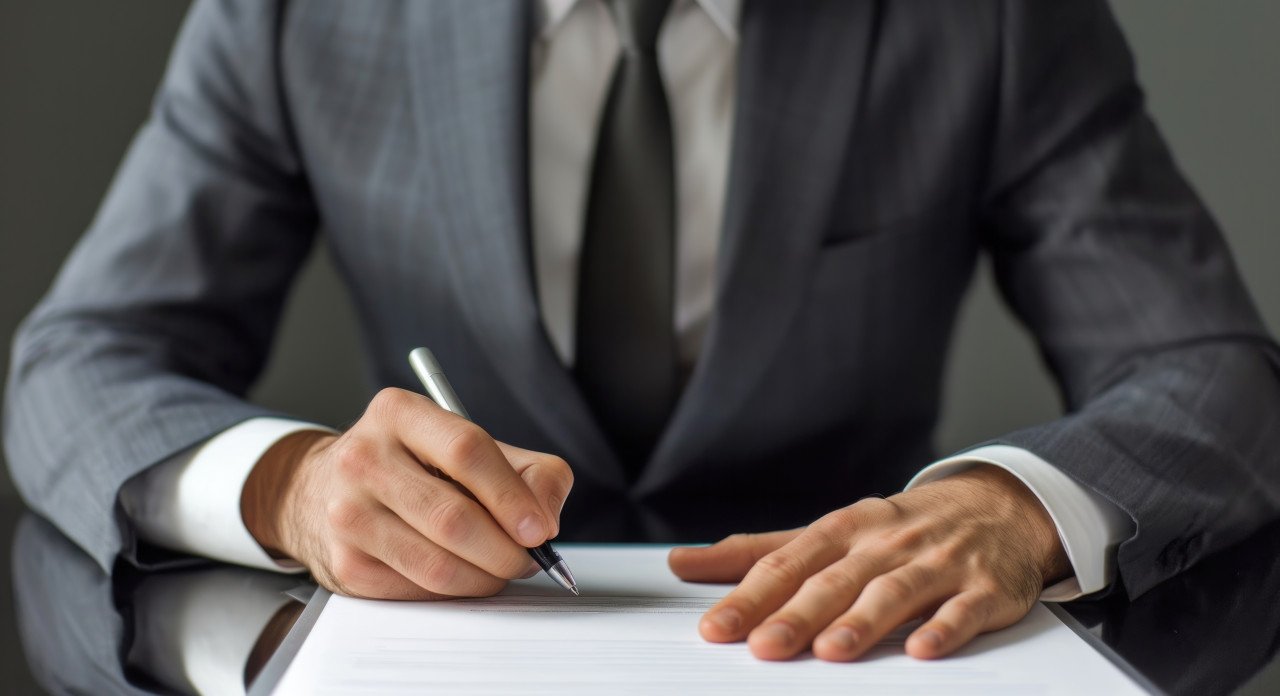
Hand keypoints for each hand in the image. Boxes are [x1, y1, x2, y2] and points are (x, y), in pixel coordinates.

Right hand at [240, 388, 573, 599]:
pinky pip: (418, 591)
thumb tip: (546, 518)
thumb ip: (525, 470)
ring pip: (437, 564)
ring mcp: (348, 513)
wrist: (321, 488)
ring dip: (484, 577)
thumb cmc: (411, 465)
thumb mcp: (466, 445)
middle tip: (529, 558)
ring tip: (500, 568)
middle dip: (506, 549)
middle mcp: (364, 458)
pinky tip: (460, 573)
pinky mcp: (345, 563)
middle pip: (453, 517)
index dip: (512, 496)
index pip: (466, 450)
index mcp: (399, 414)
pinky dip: (454, 591)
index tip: (541, 529)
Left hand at [668, 465, 1069, 660]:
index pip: (788, 563)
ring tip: (830, 651)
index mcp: (844, 528)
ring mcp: (938, 563)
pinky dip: (943, 628)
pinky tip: (920, 649)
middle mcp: (886, 543)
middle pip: (835, 581)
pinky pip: (963, 609)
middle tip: (762, 646)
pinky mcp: (984, 588)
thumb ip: (758, 552)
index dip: (750, 596)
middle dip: (796, 614)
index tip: (716, 628)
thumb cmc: (898, 528)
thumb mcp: (828, 532)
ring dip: (862, 621)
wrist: (997, 508)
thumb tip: (683, 562)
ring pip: (895, 592)